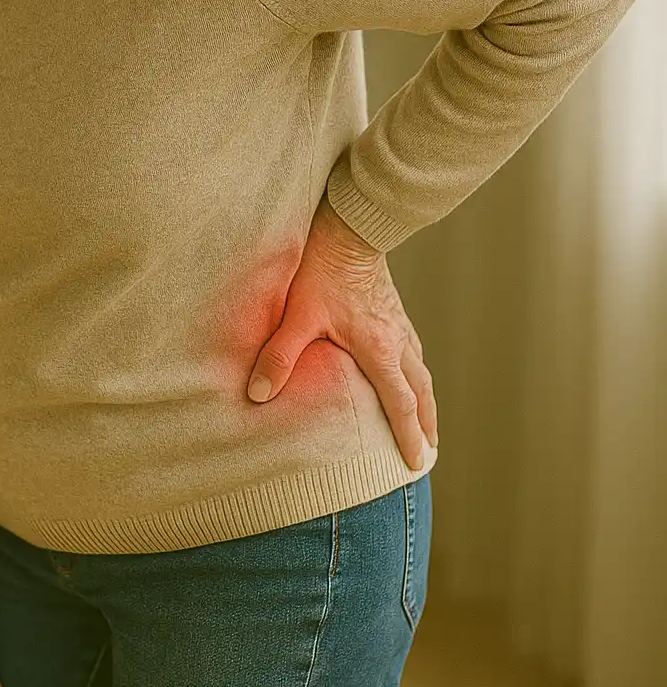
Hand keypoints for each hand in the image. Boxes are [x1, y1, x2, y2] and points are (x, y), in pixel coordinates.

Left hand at [247, 200, 438, 470]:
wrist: (352, 225)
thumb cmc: (323, 268)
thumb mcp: (297, 315)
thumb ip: (280, 356)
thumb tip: (257, 394)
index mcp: (379, 349)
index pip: (401, 404)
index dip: (408, 436)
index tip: (417, 462)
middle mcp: (397, 340)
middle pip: (421, 393)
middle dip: (426, 425)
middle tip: (430, 452)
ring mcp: (400, 323)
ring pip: (422, 371)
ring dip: (425, 400)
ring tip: (426, 421)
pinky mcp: (394, 310)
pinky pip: (414, 350)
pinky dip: (417, 373)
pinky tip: (409, 372)